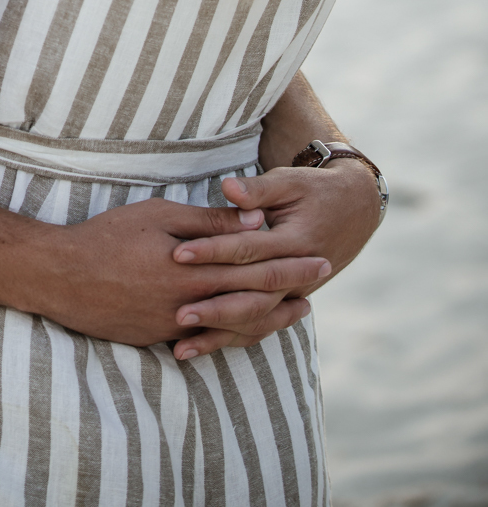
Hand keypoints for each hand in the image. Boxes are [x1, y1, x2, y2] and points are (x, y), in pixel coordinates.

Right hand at [45, 197, 329, 349]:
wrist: (61, 277)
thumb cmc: (108, 237)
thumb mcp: (157, 217)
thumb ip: (208, 222)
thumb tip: (254, 218)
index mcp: (194, 274)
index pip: (254, 270)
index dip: (291, 265)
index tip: (320, 260)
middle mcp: (190, 307)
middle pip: (253, 302)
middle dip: (290, 291)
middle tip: (319, 281)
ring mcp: (174, 329)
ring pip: (235, 329)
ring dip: (269, 319)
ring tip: (295, 312)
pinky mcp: (158, 339)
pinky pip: (207, 341)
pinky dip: (235, 335)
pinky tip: (248, 328)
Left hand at [166, 161, 381, 358]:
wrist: (354, 211)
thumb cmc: (314, 191)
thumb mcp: (290, 182)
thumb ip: (258, 190)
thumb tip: (228, 187)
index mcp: (296, 243)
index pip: (248, 250)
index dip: (212, 251)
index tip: (178, 255)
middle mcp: (298, 278)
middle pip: (251, 297)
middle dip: (213, 307)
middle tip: (177, 312)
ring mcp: (294, 295)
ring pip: (255, 322)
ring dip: (218, 335)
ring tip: (181, 347)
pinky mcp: (287, 303)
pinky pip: (258, 328)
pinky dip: (230, 339)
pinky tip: (199, 349)